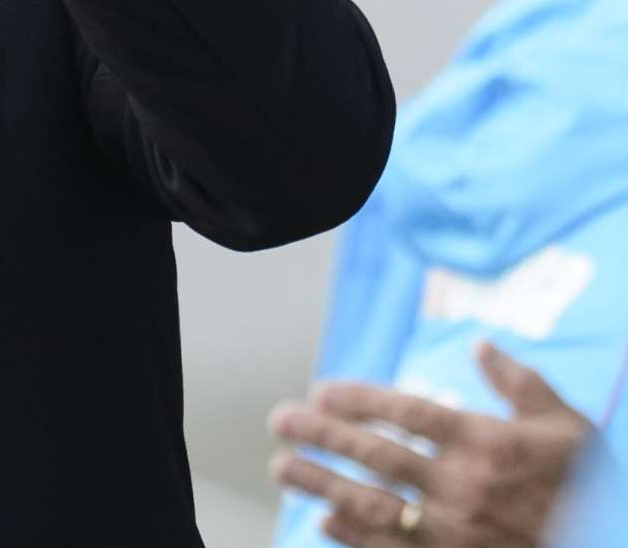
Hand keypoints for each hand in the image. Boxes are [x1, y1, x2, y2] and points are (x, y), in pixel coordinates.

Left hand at [267, 343, 593, 546]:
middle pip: (378, 456)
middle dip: (322, 436)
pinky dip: (353, 537)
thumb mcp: (568, 426)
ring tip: (282, 467)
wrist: (609, 541)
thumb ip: (521, 384)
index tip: (321, 390)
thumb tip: (481, 346)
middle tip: (280, 421)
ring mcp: (457, 533)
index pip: (409, 414)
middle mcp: (466, 487)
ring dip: (321, 484)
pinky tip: (323, 518)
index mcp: (488, 444)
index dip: (359, 400)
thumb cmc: (586, 483)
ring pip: (374, 505)